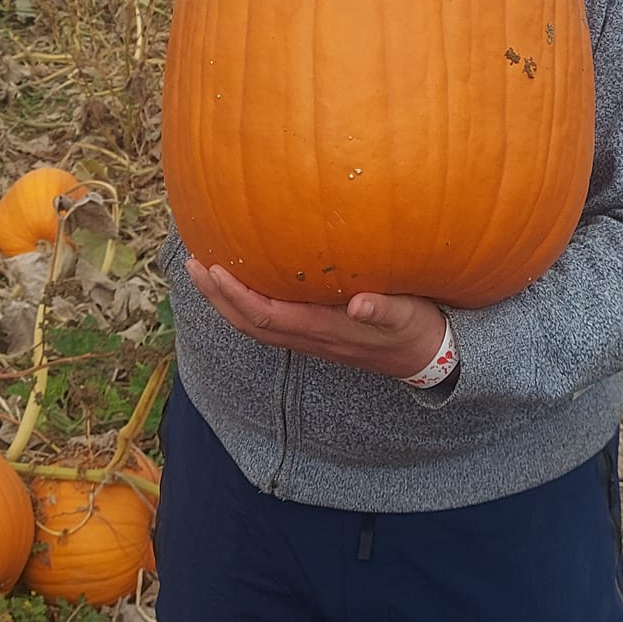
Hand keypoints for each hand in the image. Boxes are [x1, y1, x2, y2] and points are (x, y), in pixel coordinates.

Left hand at [185, 260, 447, 379]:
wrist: (428, 359)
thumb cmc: (418, 330)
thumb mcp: (406, 316)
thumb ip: (382, 308)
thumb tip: (359, 302)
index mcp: (326, 330)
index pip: (268, 317)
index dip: (238, 296)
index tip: (215, 268)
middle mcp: (310, 338)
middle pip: (250, 324)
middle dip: (218, 296)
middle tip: (194, 263)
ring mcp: (311, 338)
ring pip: (256, 325)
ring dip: (226, 300)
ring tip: (205, 269)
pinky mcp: (316, 333)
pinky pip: (270, 321)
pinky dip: (247, 302)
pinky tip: (243, 280)